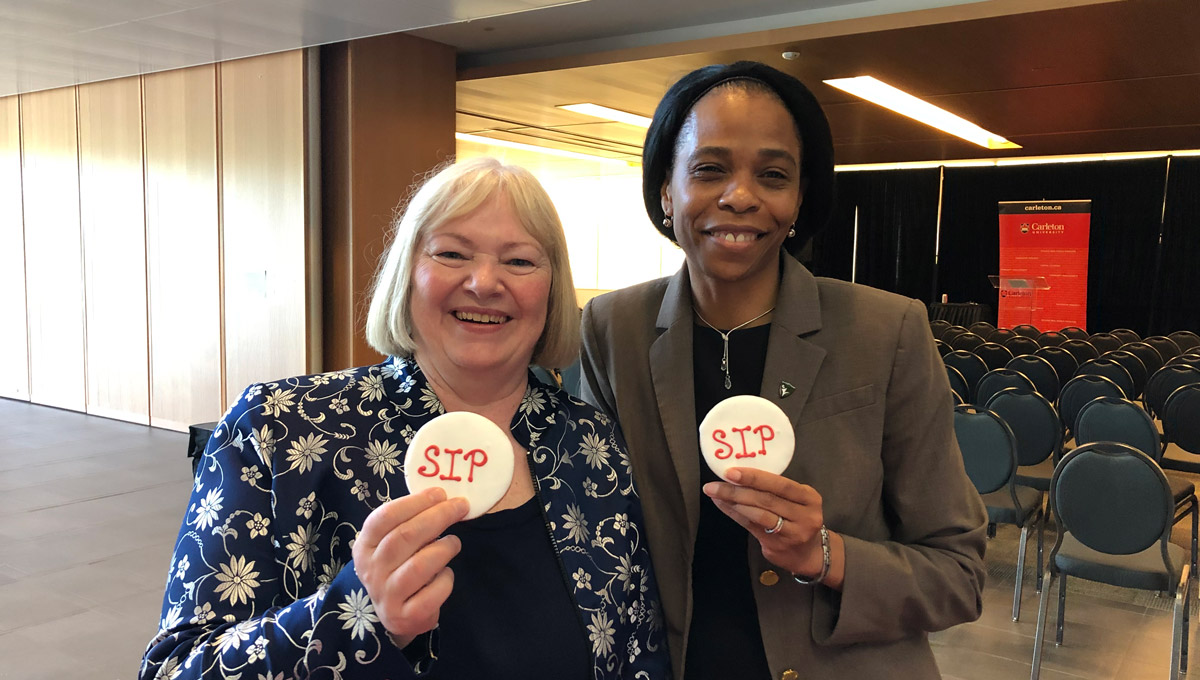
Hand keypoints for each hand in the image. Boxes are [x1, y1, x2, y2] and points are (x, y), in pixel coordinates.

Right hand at [352, 487, 469, 646]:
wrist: (397, 615)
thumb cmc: (400, 568)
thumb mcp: (394, 545)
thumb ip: (410, 523)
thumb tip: (443, 498)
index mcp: (365, 546)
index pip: (385, 517)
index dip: (415, 502)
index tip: (440, 493)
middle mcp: (371, 571)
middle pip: (404, 537)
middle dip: (437, 517)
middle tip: (460, 507)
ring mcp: (387, 595)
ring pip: (419, 565)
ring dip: (443, 548)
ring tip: (454, 542)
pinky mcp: (405, 617)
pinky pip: (432, 593)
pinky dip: (446, 579)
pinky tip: (446, 573)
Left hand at [702, 467, 841, 587]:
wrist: (810, 554)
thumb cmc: (798, 519)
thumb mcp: (796, 501)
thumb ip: (774, 489)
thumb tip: (737, 473)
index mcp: (809, 497)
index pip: (781, 484)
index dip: (755, 477)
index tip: (731, 472)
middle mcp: (804, 515)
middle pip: (767, 499)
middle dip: (738, 490)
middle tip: (714, 484)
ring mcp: (792, 533)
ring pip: (759, 515)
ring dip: (734, 503)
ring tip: (716, 494)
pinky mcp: (778, 546)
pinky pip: (752, 527)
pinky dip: (736, 515)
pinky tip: (723, 506)